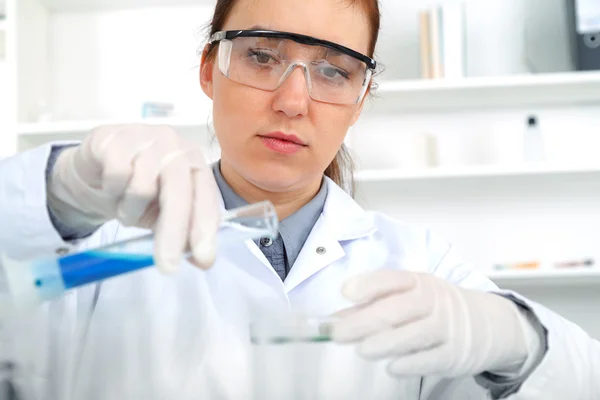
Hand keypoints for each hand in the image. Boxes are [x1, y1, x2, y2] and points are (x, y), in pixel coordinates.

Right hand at [47, 124, 220, 272]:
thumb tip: (203, 261)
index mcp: (195, 165)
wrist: (94, 168)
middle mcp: (175, 147)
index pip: (206, 197)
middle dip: (174, 233)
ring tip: (125, 207)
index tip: (204, 259)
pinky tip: (110, 188)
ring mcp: (146, 138)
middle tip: (167, 266)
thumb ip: (184, 232)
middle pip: (178, 192)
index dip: (205, 228)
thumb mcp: (163, 214)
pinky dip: (111, 193)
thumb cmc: (137, 190)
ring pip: (142, 187)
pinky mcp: (115, 138)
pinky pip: (115, 176)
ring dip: (130, 211)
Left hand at [331, 269, 530, 377]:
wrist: (488, 324)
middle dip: (366, 320)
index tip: (346, 292)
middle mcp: (434, 300)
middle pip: (399, 308)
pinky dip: (411, 363)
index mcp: (419, 282)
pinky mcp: (455, 354)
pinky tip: (391, 366)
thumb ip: (374, 306)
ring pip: (415, 334)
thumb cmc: (436, 308)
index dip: (369, 284)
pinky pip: (432, 358)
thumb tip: (336, 318)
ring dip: (386, 342)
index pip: (394, 279)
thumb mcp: (410, 297)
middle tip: (338, 333)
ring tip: (362, 350)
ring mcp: (447, 327)